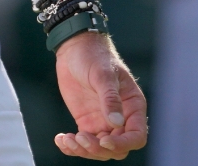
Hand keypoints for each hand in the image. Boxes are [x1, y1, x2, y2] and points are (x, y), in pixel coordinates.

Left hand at [54, 32, 147, 158]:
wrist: (74, 48)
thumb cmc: (94, 56)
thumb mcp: (102, 75)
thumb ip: (110, 98)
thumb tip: (117, 123)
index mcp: (133, 106)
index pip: (137, 136)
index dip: (123, 144)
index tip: (104, 141)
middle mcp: (121, 117)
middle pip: (117, 148)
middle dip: (99, 149)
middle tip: (80, 137)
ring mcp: (103, 122)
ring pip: (99, 150)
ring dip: (83, 150)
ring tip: (67, 139)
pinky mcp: (87, 122)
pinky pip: (83, 142)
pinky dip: (72, 146)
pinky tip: (60, 139)